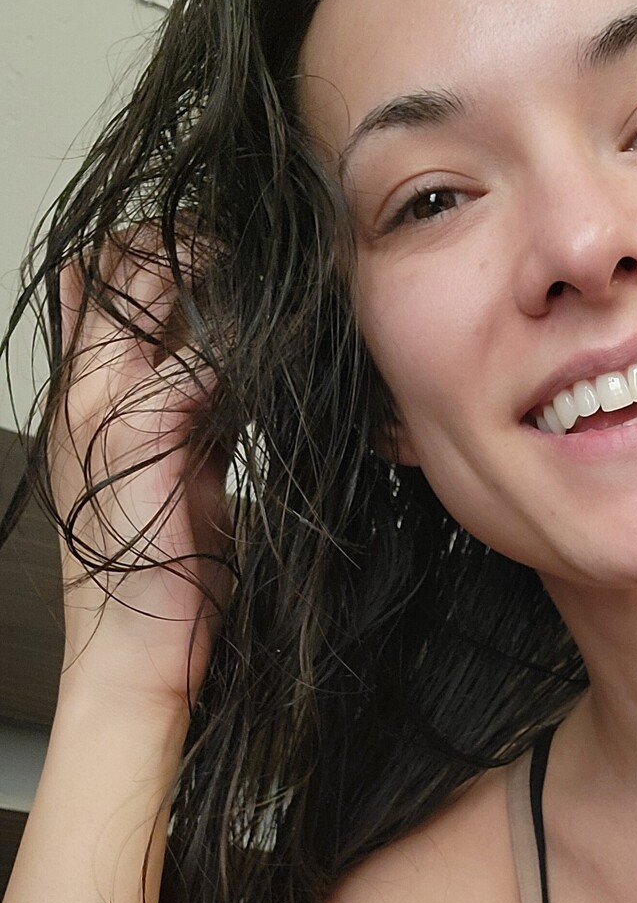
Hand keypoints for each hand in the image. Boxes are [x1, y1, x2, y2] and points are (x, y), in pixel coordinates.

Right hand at [48, 231, 235, 716]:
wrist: (137, 657)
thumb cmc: (164, 580)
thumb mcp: (182, 476)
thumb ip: (198, 416)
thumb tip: (238, 372)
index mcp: (90, 395)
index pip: (111, 277)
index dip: (175, 253)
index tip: (246, 269)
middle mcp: (84, 386)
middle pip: (123, 257)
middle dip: (199, 245)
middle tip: (272, 271)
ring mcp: (99, 401)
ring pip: (147, 279)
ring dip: (219, 274)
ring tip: (282, 298)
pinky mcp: (137, 431)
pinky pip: (196, 356)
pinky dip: (246, 348)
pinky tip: (288, 359)